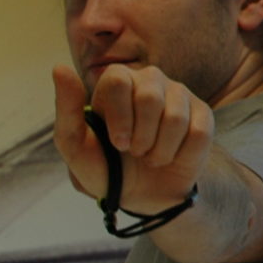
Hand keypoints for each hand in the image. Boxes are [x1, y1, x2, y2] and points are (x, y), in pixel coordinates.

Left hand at [51, 63, 213, 213]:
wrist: (140, 195)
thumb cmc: (104, 166)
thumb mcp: (74, 145)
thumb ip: (66, 108)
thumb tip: (59, 67)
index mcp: (116, 82)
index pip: (118, 80)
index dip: (119, 116)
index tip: (118, 144)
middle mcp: (149, 80)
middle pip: (150, 97)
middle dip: (140, 137)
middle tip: (134, 152)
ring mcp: (179, 95)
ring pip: (176, 118)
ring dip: (159, 151)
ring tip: (150, 156)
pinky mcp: (203, 114)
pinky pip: (198, 133)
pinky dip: (180, 156)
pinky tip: (171, 156)